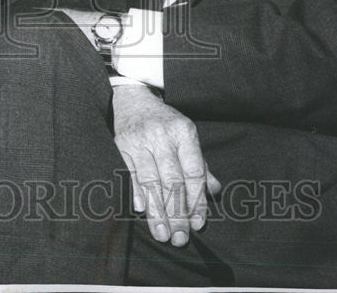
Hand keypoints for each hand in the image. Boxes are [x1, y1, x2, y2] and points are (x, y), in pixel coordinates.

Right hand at [112, 83, 220, 246]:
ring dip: (157, 212)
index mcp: (184, 132)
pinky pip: (131, 175)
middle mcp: (162, 136)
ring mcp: (140, 140)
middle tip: (180, 239)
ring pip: (150, 182)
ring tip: (162, 234)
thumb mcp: (187, 136)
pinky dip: (137, 195)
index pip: (194, 172)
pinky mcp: (121, 145)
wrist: (133, 98)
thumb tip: (214, 192)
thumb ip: (201, 165)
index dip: (197, 201)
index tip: (198, 224)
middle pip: (172, 181)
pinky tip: (142, 212)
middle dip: (177, 214)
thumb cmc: (165, 122)